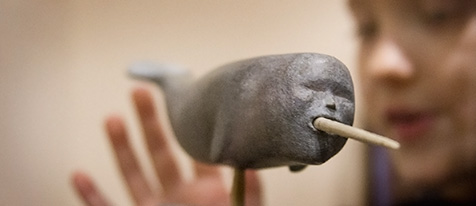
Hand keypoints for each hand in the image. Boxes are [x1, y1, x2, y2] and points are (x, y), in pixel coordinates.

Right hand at [71, 87, 261, 205]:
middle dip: (150, 124)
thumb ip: (249, 193)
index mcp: (203, 194)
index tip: (185, 102)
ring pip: (132, 176)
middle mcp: (174, 199)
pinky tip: (79, 175)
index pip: (196, 155)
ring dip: (120, 149)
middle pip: (159, 155)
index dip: (190, 130)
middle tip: (142, 93)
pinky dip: (91, 196)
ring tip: (113, 118)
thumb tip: (249, 162)